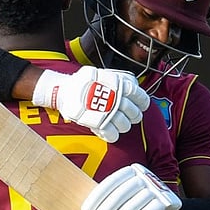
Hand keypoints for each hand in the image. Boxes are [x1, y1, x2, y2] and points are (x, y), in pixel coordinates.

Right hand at [32, 66, 148, 142]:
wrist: (66, 89)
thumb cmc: (85, 82)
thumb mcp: (107, 74)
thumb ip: (121, 80)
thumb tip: (134, 86)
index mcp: (121, 85)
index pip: (141, 97)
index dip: (143, 103)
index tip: (141, 106)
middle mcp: (118, 99)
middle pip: (134, 113)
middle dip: (133, 116)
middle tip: (129, 116)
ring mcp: (109, 112)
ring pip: (125, 125)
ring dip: (123, 126)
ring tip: (117, 123)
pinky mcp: (99, 124)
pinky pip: (113, 135)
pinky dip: (112, 135)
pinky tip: (109, 131)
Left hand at [82, 163, 180, 209]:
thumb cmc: (139, 206)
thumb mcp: (126, 196)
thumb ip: (110, 198)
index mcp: (133, 170)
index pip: (111, 182)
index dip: (96, 197)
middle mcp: (146, 177)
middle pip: (120, 195)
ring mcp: (158, 189)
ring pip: (131, 207)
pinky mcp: (167, 203)